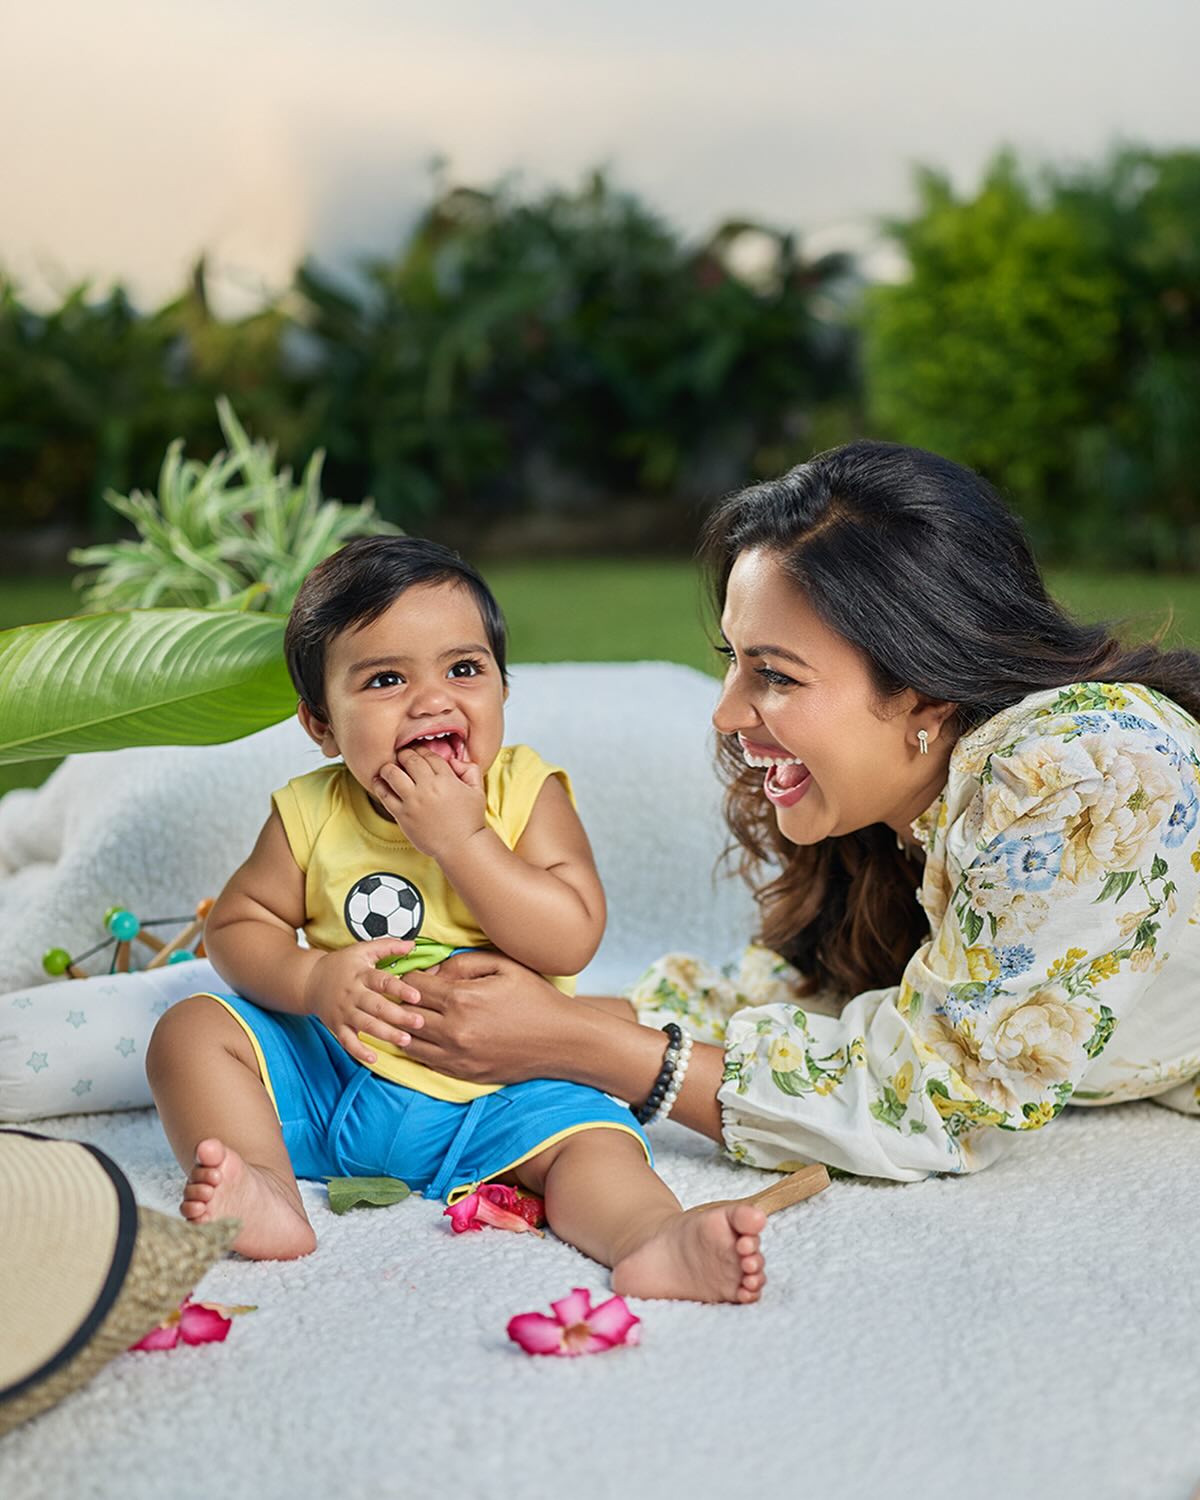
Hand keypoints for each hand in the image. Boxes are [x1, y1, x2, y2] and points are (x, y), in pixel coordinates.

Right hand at [302, 939, 426, 1066]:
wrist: (309, 980)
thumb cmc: (342, 965)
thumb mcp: (362, 950)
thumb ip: (387, 946)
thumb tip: (412, 944)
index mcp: (360, 975)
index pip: (382, 981)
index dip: (400, 988)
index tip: (417, 996)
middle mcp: (352, 994)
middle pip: (376, 1006)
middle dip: (398, 1016)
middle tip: (419, 1022)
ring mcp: (343, 1012)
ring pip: (366, 1025)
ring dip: (385, 1034)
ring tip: (405, 1040)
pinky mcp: (336, 1026)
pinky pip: (347, 1042)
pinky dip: (359, 1051)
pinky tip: (374, 1058)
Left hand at [374, 748, 485, 857]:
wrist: (461, 847)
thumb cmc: (470, 820)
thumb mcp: (478, 790)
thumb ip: (469, 769)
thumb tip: (454, 760)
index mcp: (446, 779)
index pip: (428, 756)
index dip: (422, 750)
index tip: (417, 751)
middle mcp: (428, 787)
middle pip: (409, 759)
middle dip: (405, 754)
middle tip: (402, 755)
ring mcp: (413, 801)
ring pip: (392, 774)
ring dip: (389, 767)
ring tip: (389, 767)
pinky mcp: (402, 815)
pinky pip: (385, 795)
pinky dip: (379, 785)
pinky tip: (379, 781)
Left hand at [399, 951, 576, 1084]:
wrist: (562, 1040)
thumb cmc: (535, 999)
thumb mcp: (503, 966)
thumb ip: (462, 963)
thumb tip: (432, 972)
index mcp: (462, 999)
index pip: (413, 986)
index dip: (410, 977)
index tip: (418, 975)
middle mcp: (454, 1030)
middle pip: (405, 1014)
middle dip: (404, 1001)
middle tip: (411, 994)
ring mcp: (456, 1056)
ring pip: (408, 1040)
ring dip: (407, 1026)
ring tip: (416, 1015)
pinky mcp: (462, 1073)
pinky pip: (424, 1060)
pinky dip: (419, 1046)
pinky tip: (427, 1035)